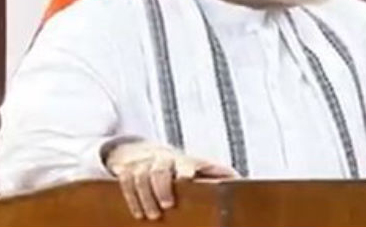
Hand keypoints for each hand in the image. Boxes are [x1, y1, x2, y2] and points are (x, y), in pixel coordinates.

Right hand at [105, 140, 237, 219]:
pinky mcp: (128, 169)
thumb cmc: (182, 165)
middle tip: (167, 206)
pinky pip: (125, 180)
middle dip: (161, 187)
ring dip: (145, 197)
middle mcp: (163, 159)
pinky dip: (130, 197)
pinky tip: (137, 213)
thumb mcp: (201, 166)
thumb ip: (219, 173)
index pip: (185, 162)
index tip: (186, 180)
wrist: (147, 150)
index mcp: (183, 161)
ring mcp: (144, 164)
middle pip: (160, 169)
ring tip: (150, 216)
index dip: (185, 170)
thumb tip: (240, 180)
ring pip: (140, 176)